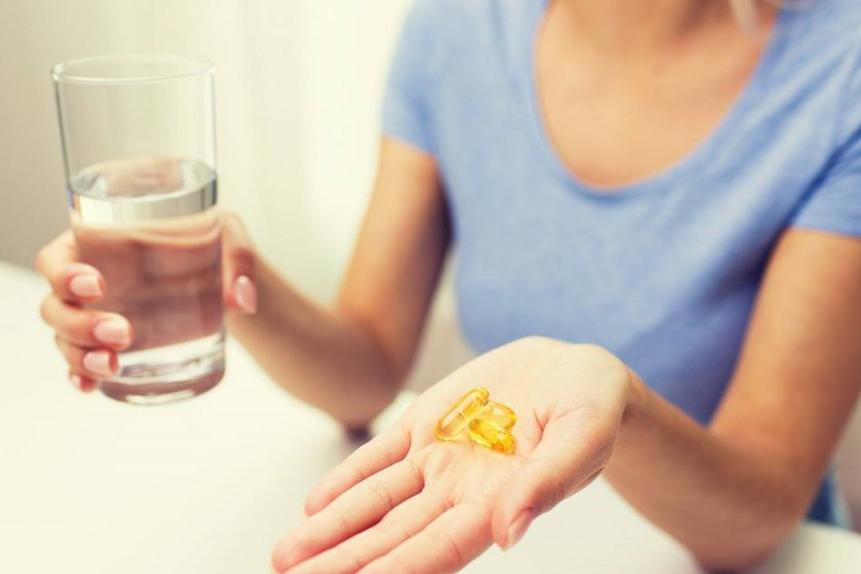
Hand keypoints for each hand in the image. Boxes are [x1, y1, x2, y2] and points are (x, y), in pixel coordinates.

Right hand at [35, 211, 257, 390]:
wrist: (224, 277)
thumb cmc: (214, 242)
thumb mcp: (229, 233)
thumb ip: (239, 257)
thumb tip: (242, 299)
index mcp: (100, 244)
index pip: (56, 259)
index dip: (63, 274)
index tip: (96, 286)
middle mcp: (88, 282)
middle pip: (55, 306)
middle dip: (80, 324)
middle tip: (123, 333)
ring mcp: (95, 316)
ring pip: (64, 339)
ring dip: (80, 355)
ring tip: (113, 364)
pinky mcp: (109, 344)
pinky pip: (82, 363)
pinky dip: (81, 376)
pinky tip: (91, 386)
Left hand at [272, 337, 632, 573]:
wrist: (573, 370)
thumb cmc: (591, 408)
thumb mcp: (583, 438)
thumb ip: (547, 484)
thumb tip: (509, 533)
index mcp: (501, 503)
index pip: (440, 548)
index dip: (399, 569)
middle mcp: (460, 491)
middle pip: (393, 535)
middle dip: (346, 561)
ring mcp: (438, 459)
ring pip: (375, 501)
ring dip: (332, 528)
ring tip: (286, 556)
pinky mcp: (425, 423)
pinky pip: (378, 456)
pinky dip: (346, 479)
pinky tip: (314, 505)